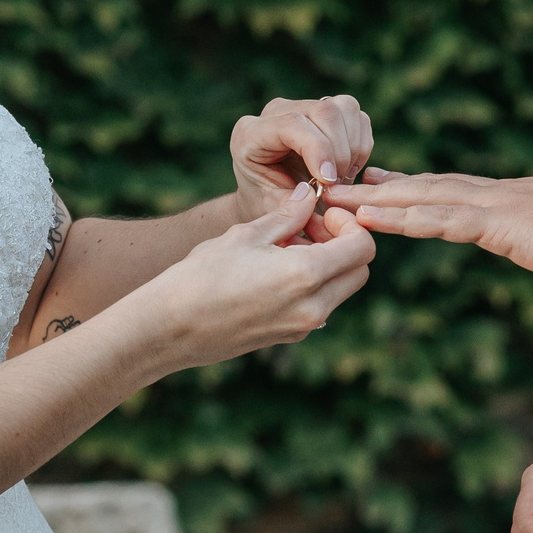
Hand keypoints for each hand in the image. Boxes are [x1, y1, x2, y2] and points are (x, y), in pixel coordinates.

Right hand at [129, 184, 375, 372]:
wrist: (169, 328)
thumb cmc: (202, 275)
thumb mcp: (245, 235)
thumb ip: (286, 216)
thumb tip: (309, 195)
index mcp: (305, 276)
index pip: (363, 248)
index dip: (350, 225)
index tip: (322, 214)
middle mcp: (313, 307)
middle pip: (359, 272)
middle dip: (345, 245)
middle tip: (311, 228)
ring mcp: (303, 327)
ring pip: (340, 290)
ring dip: (328, 265)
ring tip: (288, 247)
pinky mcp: (289, 337)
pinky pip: (319, 306)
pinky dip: (312, 285)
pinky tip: (276, 271)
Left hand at [230, 95, 374, 231]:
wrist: (269, 198)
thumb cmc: (268, 206)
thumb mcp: (274, 211)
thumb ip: (295, 203)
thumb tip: (325, 185)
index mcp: (250, 134)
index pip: (292, 124)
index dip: (318, 150)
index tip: (329, 181)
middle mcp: (275, 112)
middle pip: (324, 111)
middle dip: (340, 151)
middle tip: (336, 185)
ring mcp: (303, 106)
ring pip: (345, 108)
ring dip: (353, 148)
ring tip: (341, 177)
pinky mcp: (326, 111)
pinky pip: (357, 117)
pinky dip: (361, 145)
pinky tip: (346, 167)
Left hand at [321, 168, 532, 281]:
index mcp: (509, 199)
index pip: (448, 189)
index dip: (409, 184)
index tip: (377, 179)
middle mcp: (495, 193)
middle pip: (424, 186)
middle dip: (378, 186)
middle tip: (337, 183)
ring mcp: (494, 204)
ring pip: (422, 198)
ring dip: (375, 200)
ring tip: (336, 200)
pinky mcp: (498, 223)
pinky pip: (439, 220)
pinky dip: (400, 218)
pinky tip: (370, 219)